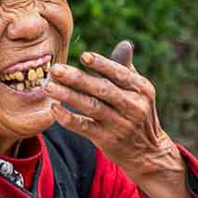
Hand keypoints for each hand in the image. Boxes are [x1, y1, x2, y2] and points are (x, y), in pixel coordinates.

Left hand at [46, 39, 191, 197]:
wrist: (148, 153)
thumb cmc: (138, 114)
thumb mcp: (140, 93)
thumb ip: (127, 69)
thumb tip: (125, 44)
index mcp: (142, 89)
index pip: (120, 74)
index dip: (102, 65)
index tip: (84, 56)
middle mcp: (134, 106)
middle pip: (102, 89)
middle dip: (77, 78)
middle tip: (55, 69)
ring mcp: (121, 125)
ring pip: (91, 107)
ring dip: (68, 96)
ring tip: (49, 86)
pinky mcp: (108, 140)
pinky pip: (84, 127)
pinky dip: (68, 118)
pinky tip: (54, 109)